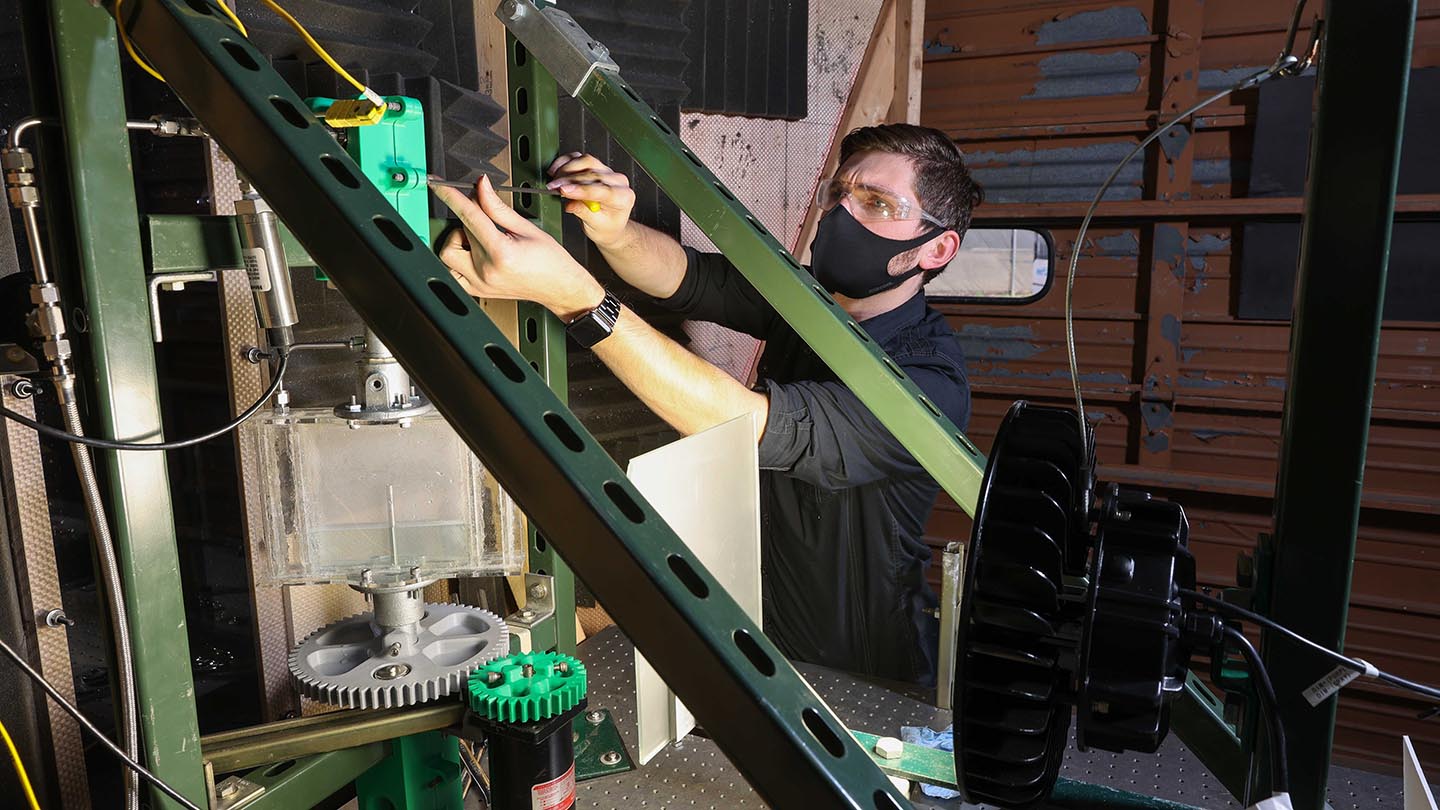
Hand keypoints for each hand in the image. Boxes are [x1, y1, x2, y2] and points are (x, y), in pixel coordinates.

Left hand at [431, 176, 604, 320]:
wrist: (559, 288)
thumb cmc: (551, 261)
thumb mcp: (527, 228)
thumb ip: (498, 207)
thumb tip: (481, 187)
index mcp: (501, 253)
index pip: (469, 216)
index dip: (452, 196)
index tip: (439, 185)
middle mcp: (486, 271)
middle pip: (459, 230)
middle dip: (470, 218)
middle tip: (489, 220)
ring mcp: (479, 283)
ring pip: (448, 252)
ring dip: (459, 240)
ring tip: (482, 241)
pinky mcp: (476, 290)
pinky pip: (451, 270)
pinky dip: (457, 257)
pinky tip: (473, 253)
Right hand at [547, 152, 635, 248]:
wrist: (610, 224)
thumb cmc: (607, 227)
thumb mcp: (596, 226)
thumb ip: (584, 213)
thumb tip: (570, 204)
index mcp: (623, 197)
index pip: (602, 189)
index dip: (581, 189)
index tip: (564, 191)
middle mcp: (618, 181)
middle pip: (592, 174)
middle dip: (569, 180)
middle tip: (553, 187)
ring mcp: (607, 171)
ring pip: (586, 161)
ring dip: (567, 169)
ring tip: (554, 181)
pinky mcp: (596, 166)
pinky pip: (580, 158)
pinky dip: (566, 162)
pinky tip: (556, 170)